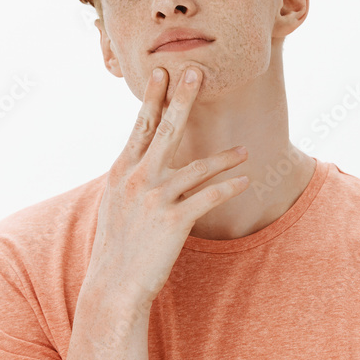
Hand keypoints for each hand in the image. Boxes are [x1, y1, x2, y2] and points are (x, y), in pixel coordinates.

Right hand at [84, 65, 248, 309]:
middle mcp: (136, 179)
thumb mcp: (114, 206)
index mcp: (120, 172)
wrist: (113, 287)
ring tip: (244, 151)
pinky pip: (209, 197)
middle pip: (165, 131)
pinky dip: (229, 187)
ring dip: (224, 158)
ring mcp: (154, 199)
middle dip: (181, 99)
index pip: (140, 127)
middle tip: (195, 71)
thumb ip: (129, 180)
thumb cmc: (117, 248)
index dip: (152, 98)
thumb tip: (140, 162)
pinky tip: (245, 182)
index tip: (161, 71)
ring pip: (197, 167)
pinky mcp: (174, 220)